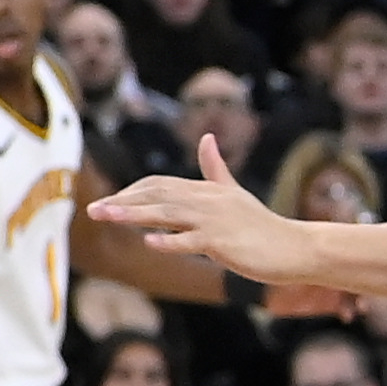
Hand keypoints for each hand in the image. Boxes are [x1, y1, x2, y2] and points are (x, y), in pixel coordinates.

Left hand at [89, 134, 317, 282]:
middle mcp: (207, 201)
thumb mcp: (234, 193)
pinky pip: (192, 242)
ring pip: (168, 215)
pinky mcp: (224, 244)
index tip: (108, 203)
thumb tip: (207, 138)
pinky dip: (170, 242)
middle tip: (92, 210)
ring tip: (107, 217)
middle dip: (123, 203)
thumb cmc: (261, 225)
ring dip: (134, 216)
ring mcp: (215, 221)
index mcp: (206, 190)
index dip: (132, 193)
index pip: (160, 185)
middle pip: (157, 197)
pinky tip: (148, 242)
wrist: (294, 247)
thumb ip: (216, 169)